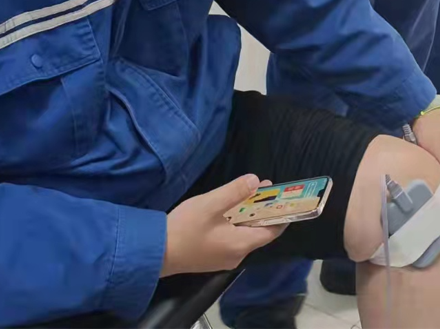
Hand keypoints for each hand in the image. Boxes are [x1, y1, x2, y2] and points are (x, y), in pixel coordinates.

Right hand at [161, 174, 285, 276]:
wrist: (154, 252)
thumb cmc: (184, 229)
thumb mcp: (210, 204)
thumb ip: (234, 192)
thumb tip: (256, 181)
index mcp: (241, 245)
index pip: (272, 231)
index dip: (281, 214)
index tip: (285, 197)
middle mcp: (236, 256)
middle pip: (258, 232)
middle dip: (262, 209)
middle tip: (263, 188)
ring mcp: (223, 259)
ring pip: (244, 234)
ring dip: (248, 215)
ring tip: (249, 193)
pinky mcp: (211, 257)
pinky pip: (232, 239)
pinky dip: (236, 223)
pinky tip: (229, 209)